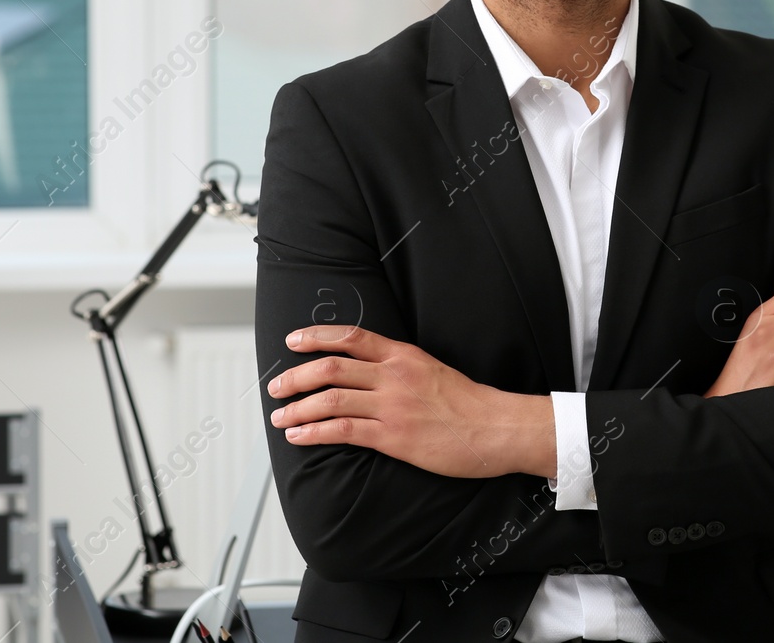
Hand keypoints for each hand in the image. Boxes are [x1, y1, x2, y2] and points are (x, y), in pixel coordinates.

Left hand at [266, 325, 554, 479]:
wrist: (496, 428)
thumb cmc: (468, 403)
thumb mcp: (432, 369)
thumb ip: (399, 367)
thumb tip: (367, 371)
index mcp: (403, 355)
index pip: (351, 337)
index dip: (316, 336)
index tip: (293, 341)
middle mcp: (394, 375)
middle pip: (331, 367)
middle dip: (295, 376)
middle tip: (277, 386)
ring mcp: (393, 406)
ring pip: (331, 399)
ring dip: (298, 408)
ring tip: (280, 416)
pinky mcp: (394, 437)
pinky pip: (343, 430)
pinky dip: (314, 432)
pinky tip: (299, 435)